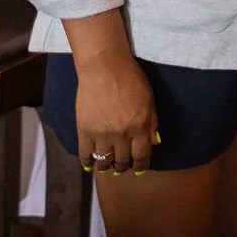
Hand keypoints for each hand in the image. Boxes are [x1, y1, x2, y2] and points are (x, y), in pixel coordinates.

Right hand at [74, 53, 156, 175]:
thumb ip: (152, 123)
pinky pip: (85, 155)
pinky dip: (87, 162)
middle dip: (124, 166)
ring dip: (107, 166)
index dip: (141, 166)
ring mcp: (102, 134)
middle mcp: (122, 133)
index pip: (142, 156)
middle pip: (123, 161)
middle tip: (123, 166)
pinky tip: (90, 164)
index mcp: (140, 126)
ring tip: (108, 165)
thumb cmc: (131, 79)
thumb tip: (153, 144)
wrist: (104, 67)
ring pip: (104, 161)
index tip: (139, 169)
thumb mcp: (149, 99)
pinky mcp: (84, 130)